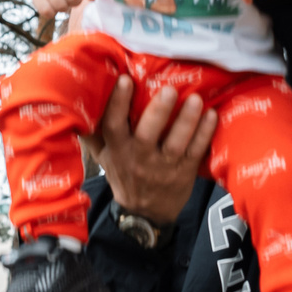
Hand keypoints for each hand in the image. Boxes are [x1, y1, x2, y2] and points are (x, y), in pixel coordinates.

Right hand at [96, 77, 214, 226]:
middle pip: (147, 135)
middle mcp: (139, 158)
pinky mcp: (184, 172)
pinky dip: (204, 133)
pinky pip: (195, 151)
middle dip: (158, 112)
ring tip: (196, 100)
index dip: (118, 103)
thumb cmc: (124, 174)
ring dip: (187, 121)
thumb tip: (79, 102)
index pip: (114, 126)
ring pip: (176, 143)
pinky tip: (212, 115)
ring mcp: (164, 166)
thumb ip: (94, 133)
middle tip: (169, 89)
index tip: (125, 80)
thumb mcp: (103, 157)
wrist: (144, 212)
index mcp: (118, 150)